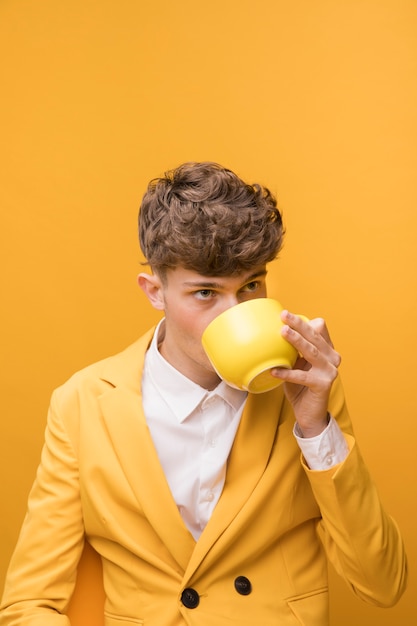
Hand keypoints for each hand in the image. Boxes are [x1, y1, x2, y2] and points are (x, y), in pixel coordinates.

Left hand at [271, 310, 340, 436]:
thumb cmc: (300, 386)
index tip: (286, 315)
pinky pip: (302, 376)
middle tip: (284, 315)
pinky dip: (287, 373)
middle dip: (299, 324)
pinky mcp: (323, 384)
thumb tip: (273, 334)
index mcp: (327, 349)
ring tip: (282, 332)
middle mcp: (332, 357)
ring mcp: (330, 371)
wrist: (309, 413)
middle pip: (315, 336)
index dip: (304, 321)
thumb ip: (292, 350)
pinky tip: (274, 371)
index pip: (319, 328)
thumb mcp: (296, 364)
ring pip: (311, 351)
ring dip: (296, 341)